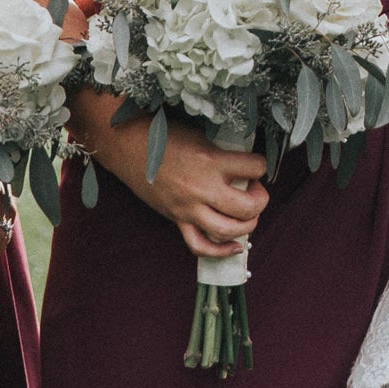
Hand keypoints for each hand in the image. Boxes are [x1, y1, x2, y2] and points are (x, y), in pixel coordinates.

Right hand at [110, 116, 269, 264]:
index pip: (255, 167)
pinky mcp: (177, 220)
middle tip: (255, 190)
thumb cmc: (164, 135)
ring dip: (248, 225)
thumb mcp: (200, 137)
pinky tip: (236, 246)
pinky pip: (200, 246)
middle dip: (260, 199)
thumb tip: (245, 165)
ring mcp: (189, 208)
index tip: (256, 165)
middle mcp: (202, 188)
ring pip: (228, 231)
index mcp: (211, 161)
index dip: (261, 165)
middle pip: (248, 207)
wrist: (128, 146)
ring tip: (248, 213)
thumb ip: (223, 154)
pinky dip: (221, 251)